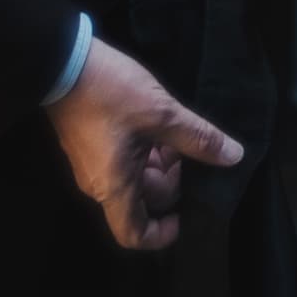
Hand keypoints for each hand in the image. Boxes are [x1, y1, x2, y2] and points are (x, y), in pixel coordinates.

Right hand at [46, 38, 243, 250]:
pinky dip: (148, 150)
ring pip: (137, 178)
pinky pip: (126, 162)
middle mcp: (101, 184)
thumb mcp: (161, 114)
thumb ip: (199, 138)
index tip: (188, 211)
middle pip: (143, 202)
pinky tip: (163, 125)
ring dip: (162, 162)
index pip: (135, 235)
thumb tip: (234, 157)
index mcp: (114, 187)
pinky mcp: (93, 146)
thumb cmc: (110, 93)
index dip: (163, 233)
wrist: (63, 61)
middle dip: (173, 182)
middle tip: (193, 153)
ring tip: (181, 133)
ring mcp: (95, 165)